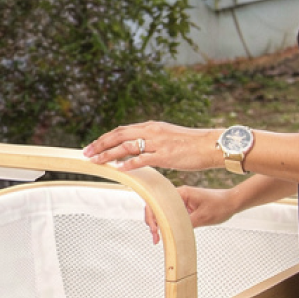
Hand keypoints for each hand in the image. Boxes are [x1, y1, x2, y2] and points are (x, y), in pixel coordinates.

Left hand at [83, 121, 220, 172]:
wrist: (211, 145)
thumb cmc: (193, 144)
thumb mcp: (168, 137)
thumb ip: (153, 140)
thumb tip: (141, 147)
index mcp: (152, 126)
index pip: (122, 130)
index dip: (106, 137)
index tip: (94, 145)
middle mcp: (151, 132)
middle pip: (118, 135)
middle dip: (100, 144)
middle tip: (86, 152)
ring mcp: (157, 143)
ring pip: (125, 147)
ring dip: (107, 154)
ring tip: (95, 161)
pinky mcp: (164, 156)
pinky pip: (141, 160)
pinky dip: (127, 164)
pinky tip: (118, 170)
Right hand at [143, 185, 240, 244]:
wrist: (232, 202)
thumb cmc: (221, 205)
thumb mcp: (202, 217)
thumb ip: (185, 223)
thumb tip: (170, 231)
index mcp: (181, 193)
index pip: (158, 202)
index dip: (153, 217)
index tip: (155, 230)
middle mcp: (179, 195)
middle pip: (157, 206)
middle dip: (153, 222)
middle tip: (155, 237)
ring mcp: (181, 201)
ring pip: (163, 211)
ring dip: (159, 223)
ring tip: (158, 237)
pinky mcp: (185, 206)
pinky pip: (171, 214)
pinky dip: (167, 223)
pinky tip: (166, 233)